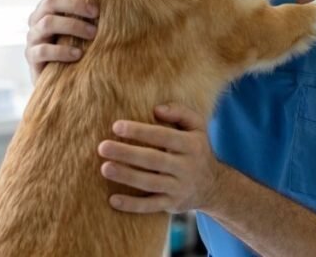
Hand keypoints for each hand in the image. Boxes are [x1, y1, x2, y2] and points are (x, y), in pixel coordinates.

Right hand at [25, 0, 98, 83]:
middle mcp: (38, 18)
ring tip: (92, 34)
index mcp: (49, 7)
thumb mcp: (82, 27)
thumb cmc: (76, 47)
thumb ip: (89, 12)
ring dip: (73, 26)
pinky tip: (78, 54)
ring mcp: (33, 37)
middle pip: (51, 0)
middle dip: (75, 4)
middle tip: (96, 13)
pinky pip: (44, 50)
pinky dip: (62, 51)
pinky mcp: (32, 56)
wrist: (61, 80)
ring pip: (48, 23)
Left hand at [98, 103, 226, 213]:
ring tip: (104, 168)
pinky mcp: (172, 204)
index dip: (140, 131)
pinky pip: (151, 206)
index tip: (116, 126)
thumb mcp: (197, 127)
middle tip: (102, 147)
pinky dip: (132, 205)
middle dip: (127, 153)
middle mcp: (186, 167)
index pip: (164, 136)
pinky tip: (113, 200)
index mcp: (191, 145)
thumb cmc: (196, 149)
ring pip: (150, 183)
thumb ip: (180, 112)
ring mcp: (179, 187)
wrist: (213, 186)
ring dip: (126, 176)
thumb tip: (156, 109)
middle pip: (153, 159)